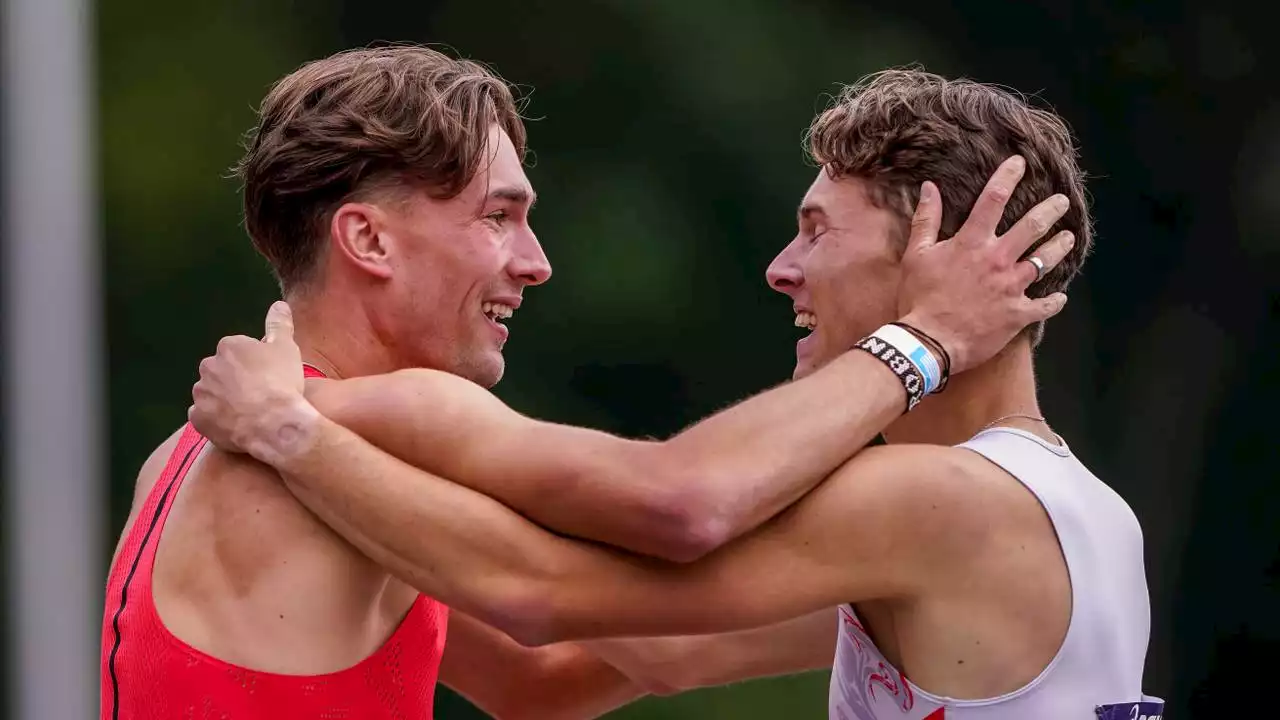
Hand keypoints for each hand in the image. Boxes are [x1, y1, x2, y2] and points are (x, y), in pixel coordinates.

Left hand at [189, 301, 311, 462]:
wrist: (273, 423)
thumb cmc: (281, 382)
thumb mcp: (287, 348)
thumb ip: (279, 325)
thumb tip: (278, 305)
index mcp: (229, 347)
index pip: (237, 351)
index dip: (254, 365)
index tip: (267, 376)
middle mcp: (209, 366)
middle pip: (221, 371)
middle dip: (234, 380)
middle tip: (258, 395)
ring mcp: (201, 393)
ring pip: (211, 393)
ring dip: (224, 400)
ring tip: (248, 413)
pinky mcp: (198, 418)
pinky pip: (204, 416)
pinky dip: (216, 420)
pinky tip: (235, 425)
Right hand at [896, 155, 1074, 372]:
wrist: (928, 341)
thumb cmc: (919, 298)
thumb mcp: (916, 255)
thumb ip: (926, 220)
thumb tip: (929, 188)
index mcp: (972, 243)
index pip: (993, 200)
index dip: (1008, 177)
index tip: (1021, 163)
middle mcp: (997, 260)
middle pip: (1032, 227)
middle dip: (1051, 210)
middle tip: (1062, 202)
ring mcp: (1011, 288)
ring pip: (1044, 261)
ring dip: (1059, 247)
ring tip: (1068, 238)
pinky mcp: (1017, 314)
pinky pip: (1044, 306)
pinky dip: (1054, 301)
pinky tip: (1061, 297)